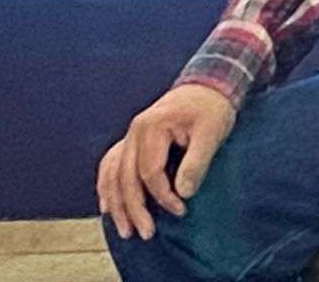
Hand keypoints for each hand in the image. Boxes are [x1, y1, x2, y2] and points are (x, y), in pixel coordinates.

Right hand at [97, 84, 235, 240]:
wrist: (207, 85)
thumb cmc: (211, 108)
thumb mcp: (212, 132)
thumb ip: (197, 162)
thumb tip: (183, 193)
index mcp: (152, 127)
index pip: (150, 172)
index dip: (163, 196)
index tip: (181, 210)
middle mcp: (134, 131)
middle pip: (127, 178)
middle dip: (135, 209)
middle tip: (146, 234)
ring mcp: (130, 135)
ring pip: (114, 175)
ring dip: (117, 204)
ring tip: (125, 230)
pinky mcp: (132, 140)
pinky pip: (111, 166)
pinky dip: (107, 187)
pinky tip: (107, 206)